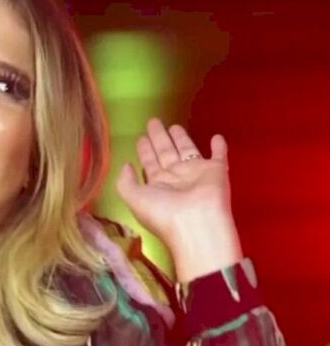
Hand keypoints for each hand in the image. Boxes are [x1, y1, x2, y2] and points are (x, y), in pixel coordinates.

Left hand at [116, 118, 242, 281]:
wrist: (197, 224)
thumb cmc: (163, 213)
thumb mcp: (134, 198)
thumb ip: (126, 181)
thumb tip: (126, 165)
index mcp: (157, 185)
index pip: (149, 164)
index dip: (145, 151)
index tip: (140, 137)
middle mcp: (176, 178)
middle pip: (166, 153)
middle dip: (159, 138)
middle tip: (153, 122)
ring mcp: (196, 173)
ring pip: (187, 150)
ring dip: (182, 138)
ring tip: (174, 125)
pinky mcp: (217, 171)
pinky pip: (219, 155)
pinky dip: (219, 147)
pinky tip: (217, 137)